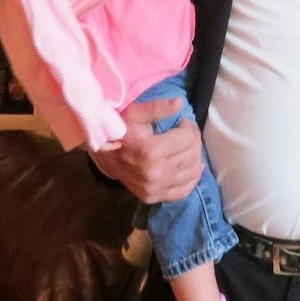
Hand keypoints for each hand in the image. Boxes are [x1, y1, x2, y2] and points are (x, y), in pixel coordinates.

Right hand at [89, 96, 203, 202]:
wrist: (104, 155)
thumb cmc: (120, 130)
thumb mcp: (135, 113)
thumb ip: (157, 108)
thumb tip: (180, 102)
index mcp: (150, 151)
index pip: (188, 138)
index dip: (189, 127)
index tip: (182, 122)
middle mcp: (154, 173)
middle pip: (192, 154)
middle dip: (194, 140)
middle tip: (186, 133)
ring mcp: (154, 188)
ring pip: (192, 172)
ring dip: (195, 157)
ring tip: (187, 147)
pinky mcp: (153, 197)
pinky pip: (184, 191)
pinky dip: (192, 179)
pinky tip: (191, 166)